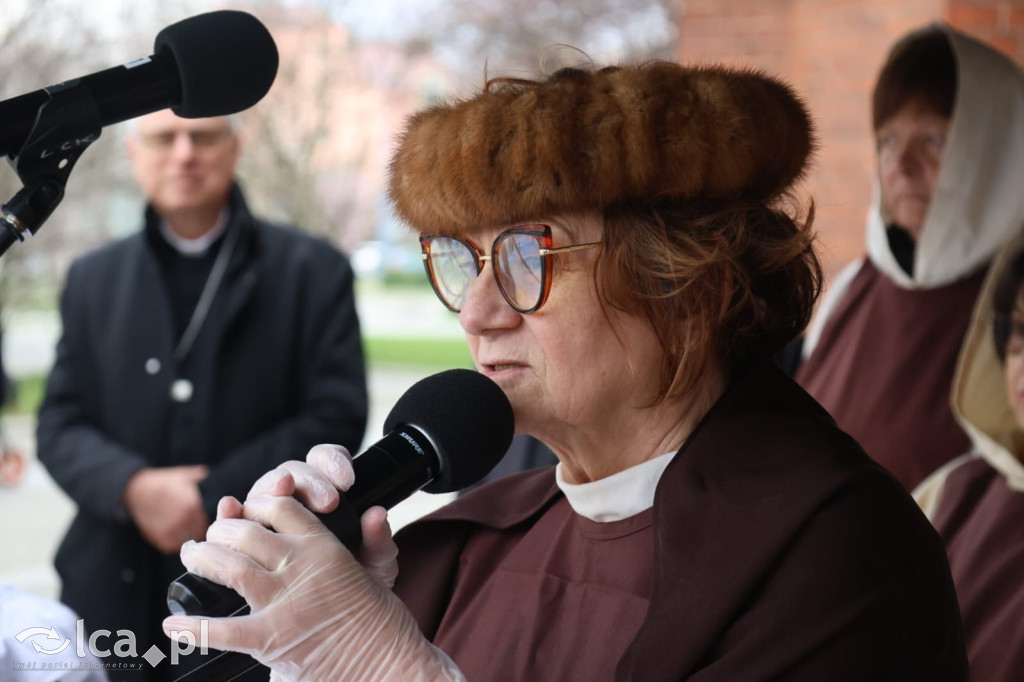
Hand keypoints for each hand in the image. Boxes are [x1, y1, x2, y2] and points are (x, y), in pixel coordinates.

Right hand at [123, 465, 208, 553]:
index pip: (204, 522)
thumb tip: (206, 471)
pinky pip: (170, 546)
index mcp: (192, 505)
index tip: (198, 521)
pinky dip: (171, 543)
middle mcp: (183, 519)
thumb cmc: (161, 482)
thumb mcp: (181, 476)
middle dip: (194, 531)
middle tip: (190, 528)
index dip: (202, 522)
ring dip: (183, 538)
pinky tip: (170, 536)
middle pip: (197, 533)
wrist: (136, 489)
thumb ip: (196, 476)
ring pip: (184, 541)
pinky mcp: (158, 536)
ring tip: (180, 532)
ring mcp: (171, 529)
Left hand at [162, 494, 463, 680]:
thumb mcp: (379, 571)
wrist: (387, 664)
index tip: (245, 510)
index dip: (257, 503)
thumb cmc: (382, 620)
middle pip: (247, 533)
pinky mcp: (271, 639)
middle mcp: (301, 567)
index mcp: (325, 546)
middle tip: (209, 536)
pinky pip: (221, 631)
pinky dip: (192, 629)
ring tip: (190, 556)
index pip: (281, 507)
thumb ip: (371, 538)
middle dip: (222, 530)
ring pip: (229, 567)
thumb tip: (373, 509)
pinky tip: (172, 625)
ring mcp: (283, 602)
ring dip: (202, 559)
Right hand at [236, 444, 398, 586]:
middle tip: (327, 501)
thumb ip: (379, 541)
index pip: (326, 460)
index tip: (347, 481)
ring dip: (272, 489)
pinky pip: (234, 514)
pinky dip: (231, 508)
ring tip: (282, 497)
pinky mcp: (244, 534)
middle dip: (309, 481)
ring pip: (264, 487)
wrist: (334, 617)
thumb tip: (378, 515)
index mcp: (329, 491)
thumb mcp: (375, 565)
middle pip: (294, 471)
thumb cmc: (356, 581)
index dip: (333, 462)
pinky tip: (230, 506)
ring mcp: (268, 513)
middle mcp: (296, 496)